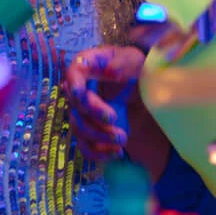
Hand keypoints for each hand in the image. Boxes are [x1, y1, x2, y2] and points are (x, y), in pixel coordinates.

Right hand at [63, 45, 143, 163]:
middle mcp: (80, 90)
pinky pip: (85, 146)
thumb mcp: (134, 61)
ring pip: (79, 129)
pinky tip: (116, 153)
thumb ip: (123, 63)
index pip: (73, 73)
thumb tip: (110, 71)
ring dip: (98, 137)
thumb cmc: (135, 68)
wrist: (142, 89)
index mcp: (88, 67)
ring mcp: (82, 112)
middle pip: (76, 106)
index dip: (74, 84)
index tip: (80, 94)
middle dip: (94, 116)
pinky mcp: (89, 130)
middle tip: (114, 119)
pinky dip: (98, 153)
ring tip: (122, 139)